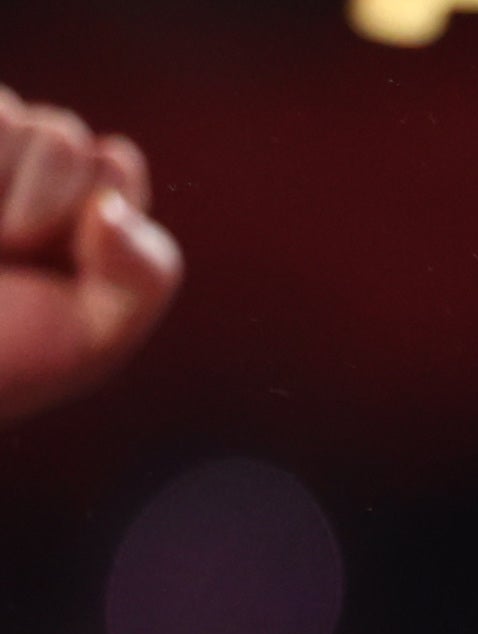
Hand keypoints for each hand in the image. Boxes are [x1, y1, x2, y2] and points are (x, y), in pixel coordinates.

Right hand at [0, 90, 179, 424]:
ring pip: (8, 116)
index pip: (113, 161)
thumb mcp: (99, 334)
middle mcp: (26, 166)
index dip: (92, 219)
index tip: (60, 267)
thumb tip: (109, 207)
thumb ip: (143, 273)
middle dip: (38, 206)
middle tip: (8, 257)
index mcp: (83, 205)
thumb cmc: (9, 353)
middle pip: (59, 134)